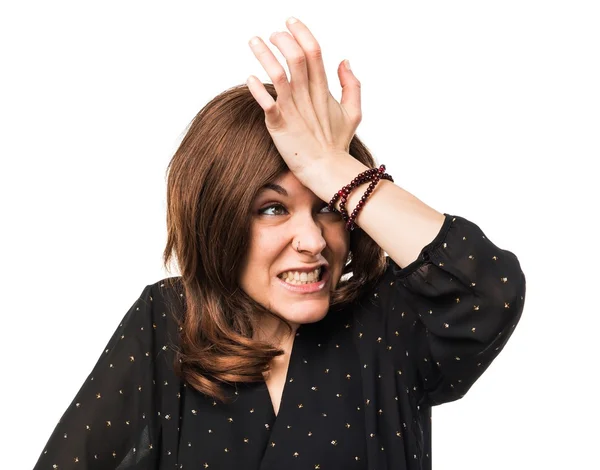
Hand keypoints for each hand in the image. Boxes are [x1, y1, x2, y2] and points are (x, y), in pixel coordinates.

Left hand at [247, 17, 361, 182]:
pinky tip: (249, 78)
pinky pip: (267, 104)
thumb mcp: (353, 112)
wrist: (326, 170)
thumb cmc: (336, 144)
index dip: (301, 33)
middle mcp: (308, 96)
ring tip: (254, 42)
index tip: (289, 22)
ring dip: (265, 55)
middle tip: (272, 34)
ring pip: (278, 74)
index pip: (313, 52)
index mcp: (323, 90)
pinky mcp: (280, 125)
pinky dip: (257, 90)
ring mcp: (293, 110)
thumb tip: (344, 60)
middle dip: (282, 40)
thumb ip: (352, 85)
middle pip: (296, 58)